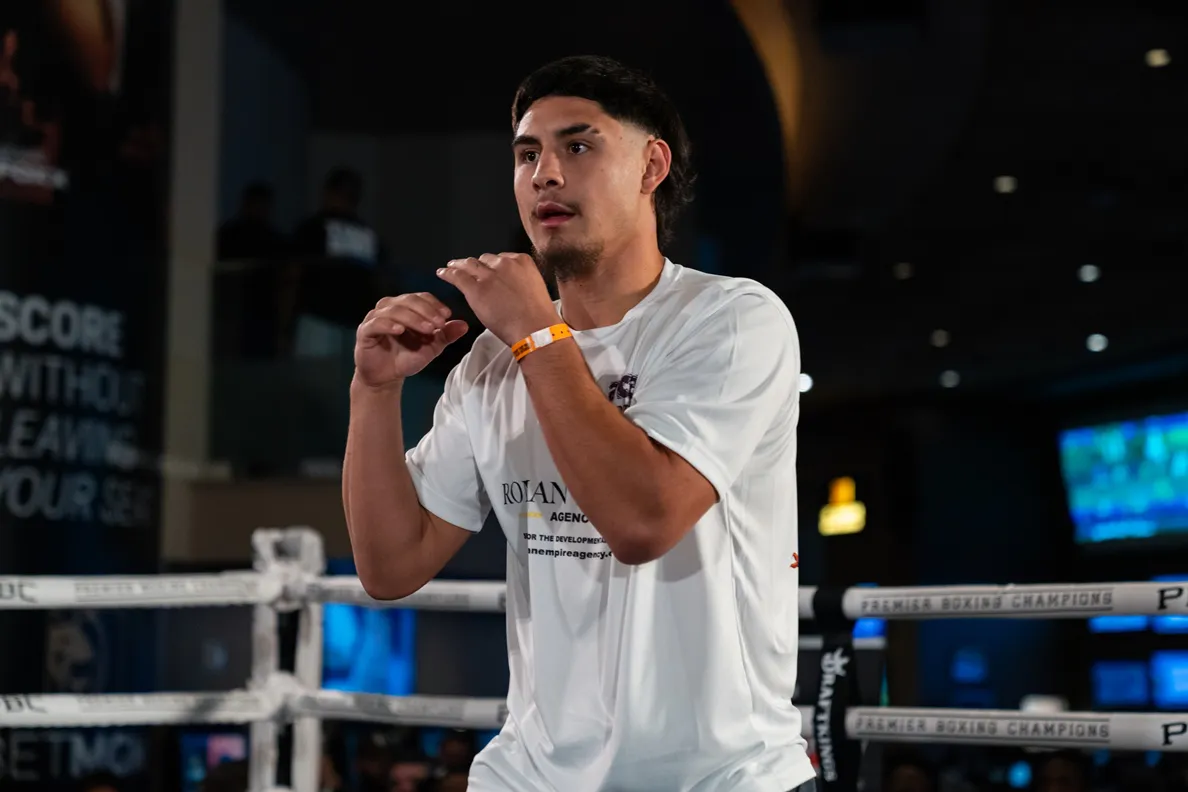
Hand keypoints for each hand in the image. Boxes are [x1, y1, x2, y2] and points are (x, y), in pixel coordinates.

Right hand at [354, 293, 468, 387]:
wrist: (386, 376)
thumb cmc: (407, 357)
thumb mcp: (431, 347)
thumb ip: (446, 335)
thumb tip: (465, 325)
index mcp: (405, 307)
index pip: (421, 298)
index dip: (434, 304)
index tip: (447, 315)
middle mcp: (389, 307)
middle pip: (408, 300)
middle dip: (426, 311)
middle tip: (439, 323)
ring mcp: (375, 318)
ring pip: (394, 310)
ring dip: (412, 318)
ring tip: (427, 329)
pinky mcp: (365, 331)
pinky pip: (377, 323)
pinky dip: (389, 325)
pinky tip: (401, 330)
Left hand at [436, 253, 561, 346]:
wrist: (535, 329)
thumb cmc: (538, 316)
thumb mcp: (534, 288)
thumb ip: (521, 281)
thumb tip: (511, 286)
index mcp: (522, 261)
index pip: (501, 259)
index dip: (492, 265)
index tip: (487, 271)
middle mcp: (504, 264)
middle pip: (484, 260)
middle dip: (476, 266)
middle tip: (467, 269)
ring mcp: (489, 275)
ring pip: (469, 265)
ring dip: (459, 265)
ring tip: (451, 266)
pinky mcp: (476, 289)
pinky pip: (457, 276)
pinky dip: (448, 274)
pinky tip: (442, 273)